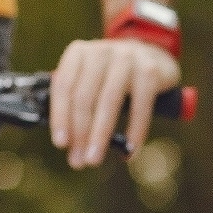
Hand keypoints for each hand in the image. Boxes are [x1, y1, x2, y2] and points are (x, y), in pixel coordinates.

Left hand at [51, 36, 179, 168]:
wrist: (153, 54)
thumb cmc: (114, 73)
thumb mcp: (90, 77)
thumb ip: (75, 99)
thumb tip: (68, 143)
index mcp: (78, 52)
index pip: (63, 86)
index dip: (60, 117)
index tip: (61, 143)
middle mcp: (101, 52)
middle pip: (85, 97)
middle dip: (80, 133)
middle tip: (80, 160)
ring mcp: (127, 59)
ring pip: (109, 102)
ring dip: (100, 135)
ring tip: (95, 158)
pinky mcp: (150, 72)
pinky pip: (141, 108)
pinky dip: (135, 133)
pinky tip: (130, 151)